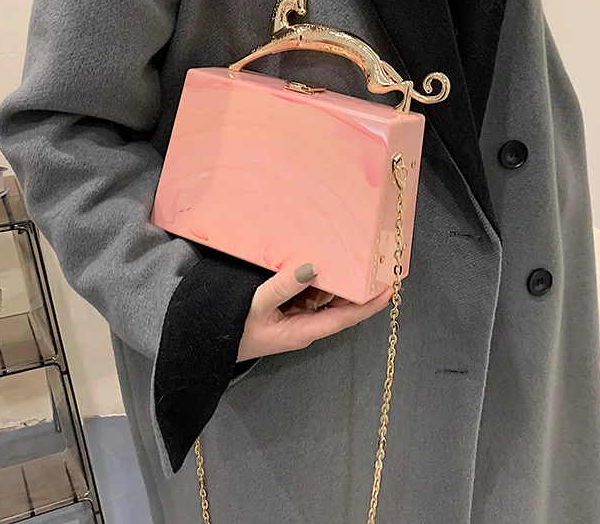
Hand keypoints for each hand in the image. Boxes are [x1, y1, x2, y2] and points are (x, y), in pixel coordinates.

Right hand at [237, 263, 391, 361]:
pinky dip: (316, 278)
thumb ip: (283, 286)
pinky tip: (317, 262)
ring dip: (336, 279)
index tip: (388, 289)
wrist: (210, 343)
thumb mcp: (258, 306)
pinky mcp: (286, 309)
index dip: (369, 304)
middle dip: (357, 286)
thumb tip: (312, 267)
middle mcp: (306, 324)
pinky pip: (308, 292)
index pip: (346, 317)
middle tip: (373, 263)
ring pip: (325, 296)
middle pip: (340, 304)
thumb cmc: (234, 331)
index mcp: (305, 330)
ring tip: (349, 256)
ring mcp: (297, 317)